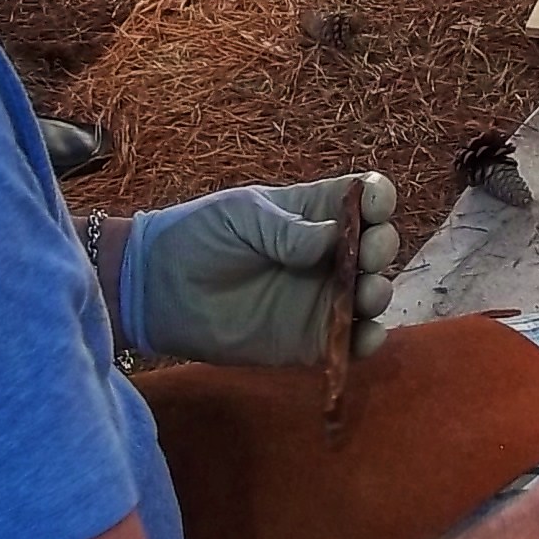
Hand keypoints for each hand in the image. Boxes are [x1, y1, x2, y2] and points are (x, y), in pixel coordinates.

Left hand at [119, 175, 398, 365]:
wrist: (156, 289)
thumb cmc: (198, 236)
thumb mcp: (242, 216)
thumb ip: (288, 229)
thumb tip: (335, 238)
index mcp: (314, 212)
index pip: (364, 198)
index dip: (377, 199)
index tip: (373, 206)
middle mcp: (327, 254)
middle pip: (377, 246)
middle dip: (381, 247)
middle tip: (365, 253)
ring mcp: (322, 297)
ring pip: (372, 293)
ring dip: (378, 292)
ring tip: (363, 293)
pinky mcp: (310, 338)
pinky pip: (351, 341)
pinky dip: (367, 340)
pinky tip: (364, 335)